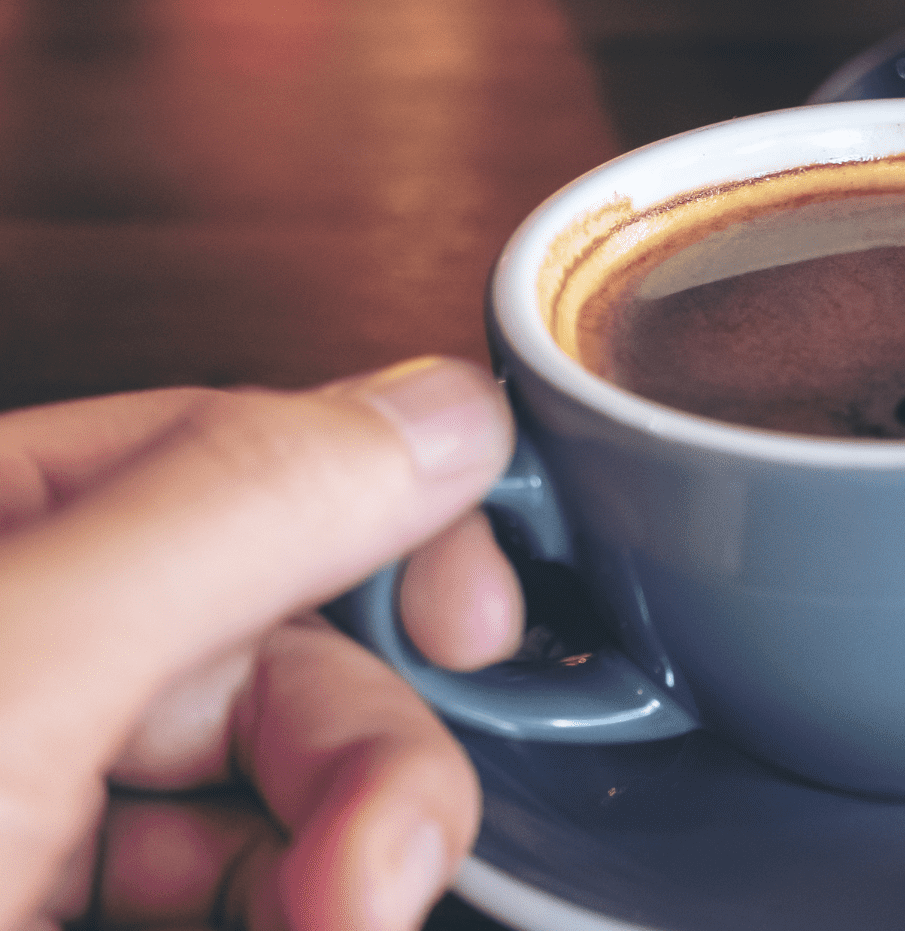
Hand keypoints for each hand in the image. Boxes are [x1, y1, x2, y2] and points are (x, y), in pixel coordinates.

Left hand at [1, 357, 513, 930]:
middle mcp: (15, 647)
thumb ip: (235, 512)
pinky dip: (305, 909)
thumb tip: (446, 410)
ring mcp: (23, 799)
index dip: (386, 527)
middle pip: (276, 639)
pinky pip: (244, 886)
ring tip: (340, 927)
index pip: (231, 454)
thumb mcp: (22, 673)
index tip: (474, 633)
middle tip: (369, 881)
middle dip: (359, 758)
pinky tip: (319, 928)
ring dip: (343, 865)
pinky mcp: (59, 913)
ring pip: (272, 779)